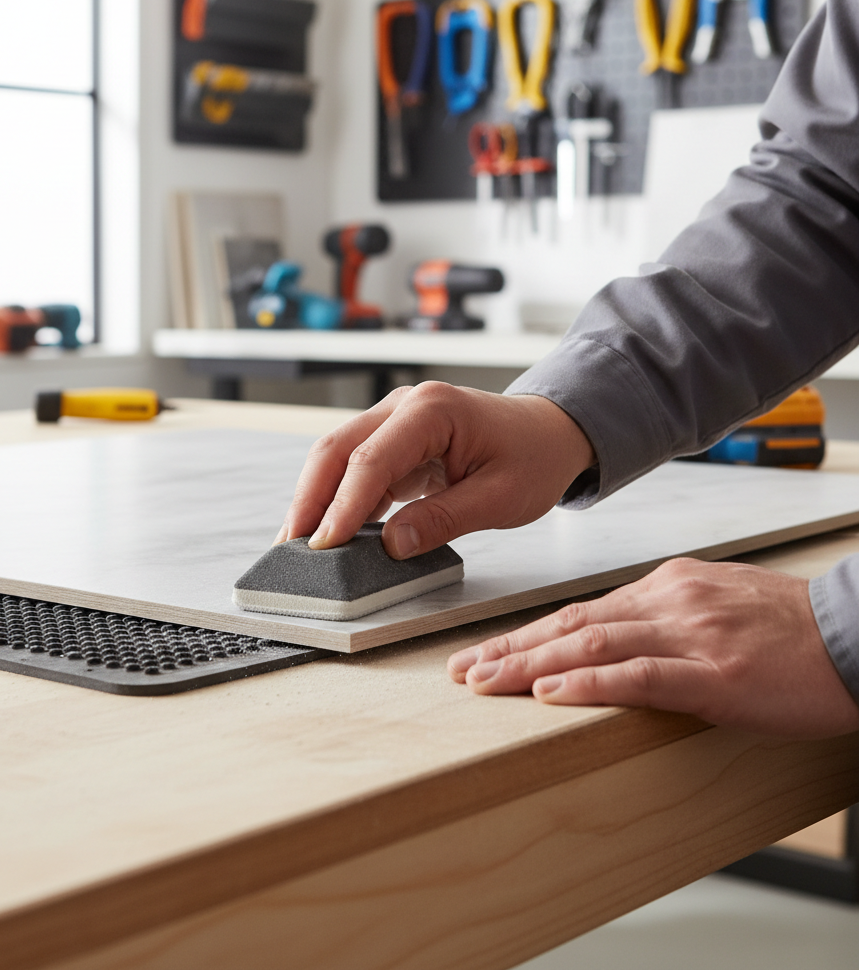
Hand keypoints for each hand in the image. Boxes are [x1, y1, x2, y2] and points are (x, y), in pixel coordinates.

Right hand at [275, 382, 595, 558]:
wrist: (550, 433)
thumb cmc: (533, 456)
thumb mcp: (500, 497)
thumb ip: (444, 520)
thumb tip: (392, 545)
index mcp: (433, 410)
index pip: (372, 459)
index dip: (344, 505)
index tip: (325, 544)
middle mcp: (405, 406)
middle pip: (338, 449)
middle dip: (309, 498)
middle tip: (291, 547)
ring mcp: (396, 420)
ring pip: (338, 456)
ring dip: (315, 498)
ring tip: (297, 543)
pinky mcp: (394, 440)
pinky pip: (355, 467)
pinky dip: (337, 498)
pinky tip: (327, 529)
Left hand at [448, 557, 858, 738]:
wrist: (856, 633)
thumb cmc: (788, 628)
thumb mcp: (714, 606)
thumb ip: (660, 619)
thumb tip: (608, 638)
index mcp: (664, 588)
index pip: (577, 612)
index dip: (524, 635)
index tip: (482, 653)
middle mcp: (668, 602)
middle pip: (571, 625)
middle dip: (510, 649)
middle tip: (462, 670)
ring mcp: (691, 635)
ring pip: (593, 645)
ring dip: (532, 666)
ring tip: (486, 683)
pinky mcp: (719, 674)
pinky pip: (642, 676)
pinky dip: (592, 684)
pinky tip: (554, 693)